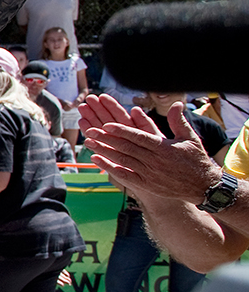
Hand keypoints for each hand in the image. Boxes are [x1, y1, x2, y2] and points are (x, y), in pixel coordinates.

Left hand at [81, 94, 218, 202]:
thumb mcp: (190, 139)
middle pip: (127, 148)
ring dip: (104, 151)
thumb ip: (178, 121)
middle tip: (91, 130)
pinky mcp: (146, 184)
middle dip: (107, 138)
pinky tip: (96, 159)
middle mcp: (155, 161)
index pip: (139, 137)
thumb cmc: (196, 160)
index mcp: (164, 148)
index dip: (122, 130)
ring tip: (88, 141)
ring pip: (122, 160)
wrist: (204, 187)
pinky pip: (124, 175)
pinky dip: (109, 167)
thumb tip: (176, 104)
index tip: (107, 124)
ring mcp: (149, 174)